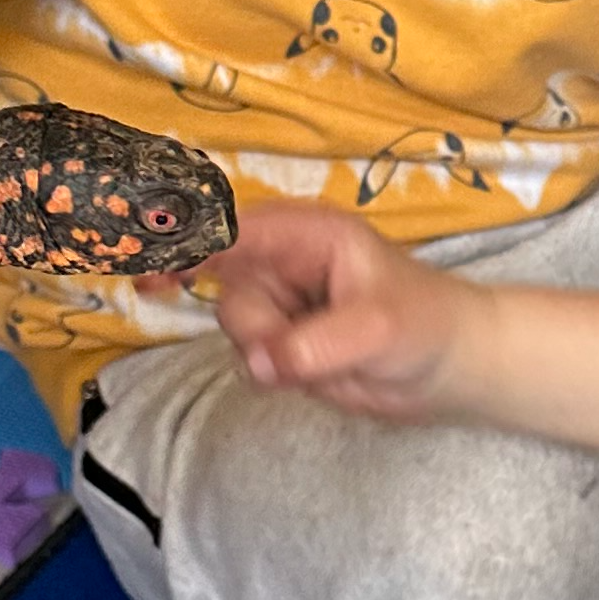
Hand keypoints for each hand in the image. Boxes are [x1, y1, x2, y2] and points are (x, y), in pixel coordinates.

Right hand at [210, 205, 479, 423]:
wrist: (448, 368)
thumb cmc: (424, 324)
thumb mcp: (379, 328)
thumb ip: (318, 342)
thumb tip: (264, 362)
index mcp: (307, 234)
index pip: (232, 230)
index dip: (186, 244)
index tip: (150, 270)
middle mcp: (286, 261)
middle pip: (229, 288)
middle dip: (256, 325)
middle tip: (300, 348)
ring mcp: (282, 301)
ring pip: (238, 328)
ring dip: (269, 351)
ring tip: (326, 356)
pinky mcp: (283, 340)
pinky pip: (251, 354)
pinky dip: (273, 369)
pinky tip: (313, 368)